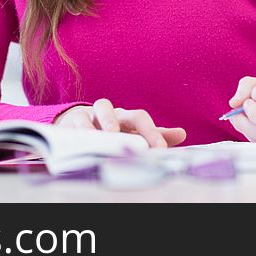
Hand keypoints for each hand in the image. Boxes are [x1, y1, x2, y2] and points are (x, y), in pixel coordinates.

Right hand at [53, 98, 186, 147]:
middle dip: (137, 126)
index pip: (141, 119)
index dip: (152, 132)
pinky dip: (83, 130)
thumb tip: (181, 134)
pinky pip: (78, 122)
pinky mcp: (73, 122)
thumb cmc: (107, 131)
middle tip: (143, 145)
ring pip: (102, 107)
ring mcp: (92, 115)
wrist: (73, 126)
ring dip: (109, 120)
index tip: (161, 148)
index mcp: (126, 118)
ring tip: (113, 135)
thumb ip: (154, 135)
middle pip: (125, 112)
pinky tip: (87, 141)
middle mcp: (111, 114)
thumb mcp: (129, 135)